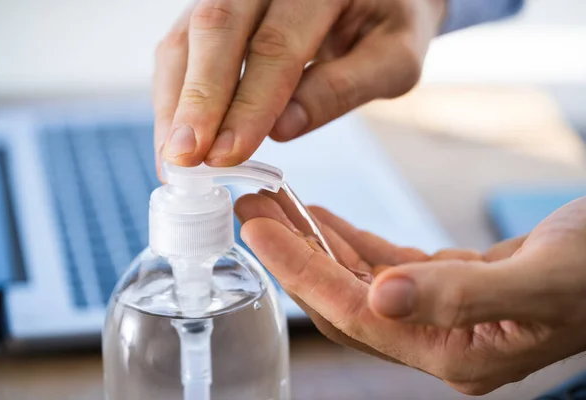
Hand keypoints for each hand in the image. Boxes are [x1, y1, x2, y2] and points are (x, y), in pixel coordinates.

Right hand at [153, 0, 445, 172]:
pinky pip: (184, 41)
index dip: (249, 103)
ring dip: (176, 100)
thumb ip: (343, 88)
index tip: (228, 155)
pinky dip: (177, 90)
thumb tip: (281, 129)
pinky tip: (177, 130)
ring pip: (189, 34)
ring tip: (173, 156)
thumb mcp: (394, 58)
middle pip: (218, 28)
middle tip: (184, 159)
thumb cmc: (390, 22)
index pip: (277, 44)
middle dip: (197, 101)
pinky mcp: (219, 3)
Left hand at [235, 193, 585, 394]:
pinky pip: (384, 266)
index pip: (354, 312)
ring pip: (357, 281)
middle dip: (293, 254)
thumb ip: (462, 295)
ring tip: (277, 206)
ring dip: (315, 243)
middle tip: (253, 209)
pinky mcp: (448, 289)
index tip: (258, 230)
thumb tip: (381, 297)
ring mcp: (441, 318)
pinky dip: (351, 243)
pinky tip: (324, 220)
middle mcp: (438, 342)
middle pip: (343, 298)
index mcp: (455, 353)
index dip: (300, 269)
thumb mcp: (541, 279)